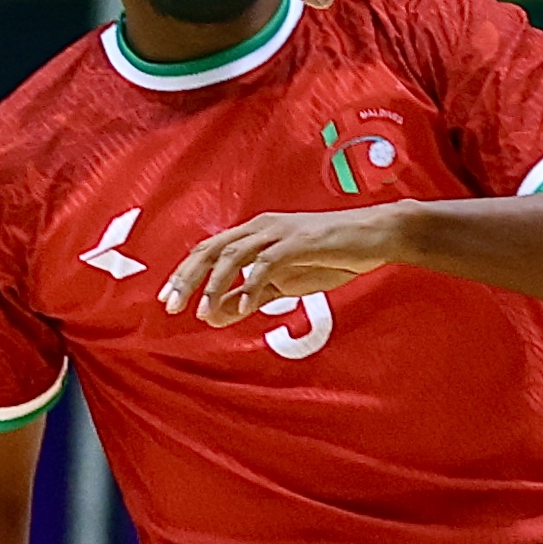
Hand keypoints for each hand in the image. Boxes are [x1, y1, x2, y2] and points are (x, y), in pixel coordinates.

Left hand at [166, 204, 405, 322]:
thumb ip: (251, 296)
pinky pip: (266, 264)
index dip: (184, 273)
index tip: (166, 299)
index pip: (207, 249)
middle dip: (187, 278)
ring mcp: (279, 233)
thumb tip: (212, 316)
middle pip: (211, 249)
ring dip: (214, 285)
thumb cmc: (333, 255)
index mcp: (255, 232)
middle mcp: (261, 227)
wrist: (375, 235)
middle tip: (171, 306)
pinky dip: (251, 285)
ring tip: (202, 311)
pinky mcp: (299, 243)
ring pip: (233, 255)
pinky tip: (244, 306)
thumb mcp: (286, 282)